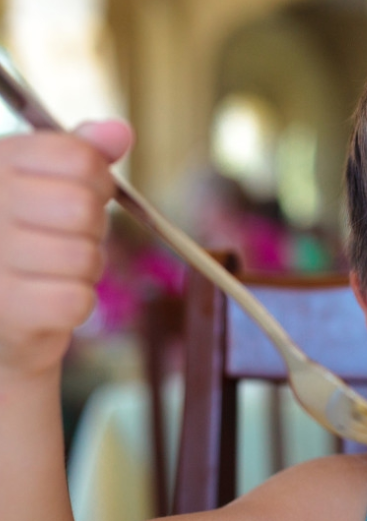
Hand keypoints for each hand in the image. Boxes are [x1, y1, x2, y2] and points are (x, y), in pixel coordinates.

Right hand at [0, 120, 132, 377]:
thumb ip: (81, 153)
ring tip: (52, 269)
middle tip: (65, 237)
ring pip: (84, 256)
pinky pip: (77, 299)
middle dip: (91, 229)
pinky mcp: (7, 308)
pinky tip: (46, 299)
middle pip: (84, 207)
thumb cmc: (23, 238)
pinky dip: (75, 302)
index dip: (97, 181)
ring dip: (83, 269)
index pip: (77, 157)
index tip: (81, 194)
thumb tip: (119, 130)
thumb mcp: (44, 182)